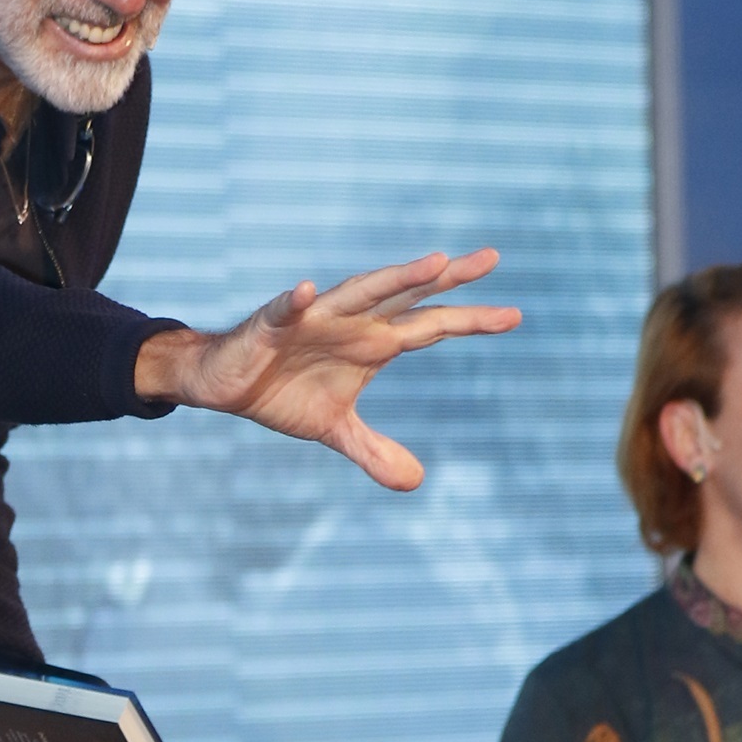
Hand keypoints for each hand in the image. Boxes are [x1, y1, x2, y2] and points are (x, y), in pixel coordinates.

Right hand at [135, 248, 521, 491]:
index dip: (469, 320)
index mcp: (372, 342)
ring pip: (360, 292)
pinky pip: (284, 310)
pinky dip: (293, 302)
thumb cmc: (283, 392)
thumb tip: (416, 482)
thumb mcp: (334, 428)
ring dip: (395, 278)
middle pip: (407, 295)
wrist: (226, 383)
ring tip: (432, 262)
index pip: (429, 325)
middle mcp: (352, 321)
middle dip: (446, 278)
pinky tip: (303, 291)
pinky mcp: (271, 324)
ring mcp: (314, 317)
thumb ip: (374, 449)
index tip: (514, 315)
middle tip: (490, 259)